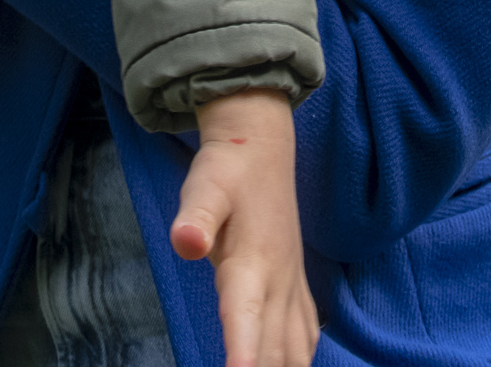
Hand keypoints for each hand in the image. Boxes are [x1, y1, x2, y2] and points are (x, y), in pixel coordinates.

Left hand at [172, 89, 317, 366]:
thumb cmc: (227, 168)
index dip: (244, 359)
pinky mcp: (295, 287)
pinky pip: (305, 339)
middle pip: (275, 354)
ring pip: (295, 352)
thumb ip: (195, 215)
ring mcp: (291, 288)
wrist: (263, 146)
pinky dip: (299, 363)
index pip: (246, 323)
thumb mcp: (204, 184)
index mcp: (251, 267)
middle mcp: (277, 285)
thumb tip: (185, 241)